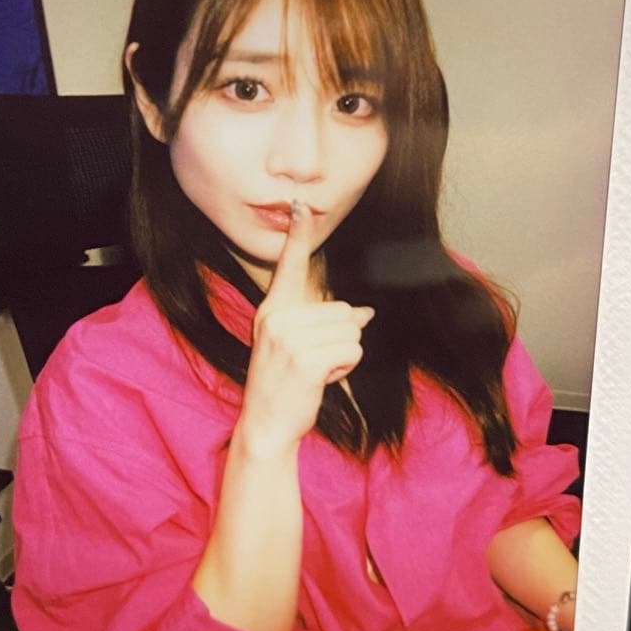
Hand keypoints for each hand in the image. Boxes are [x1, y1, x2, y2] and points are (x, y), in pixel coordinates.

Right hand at [238, 200, 374, 453]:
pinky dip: (345, 368)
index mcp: (273, 310)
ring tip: (316, 372)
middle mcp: (278, 317)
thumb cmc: (284, 386)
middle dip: (341, 339)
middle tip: (313, 363)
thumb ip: (323, 325)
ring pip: (351, 330)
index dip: (298, 235)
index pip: (289, 266)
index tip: (301, 205)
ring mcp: (289, 337)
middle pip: (343, 309)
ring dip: (344, 356)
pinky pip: (352, 350)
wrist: (265, 425)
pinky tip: (321, 380)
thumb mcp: (294, 348)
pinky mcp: (305, 358)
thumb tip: (364, 312)